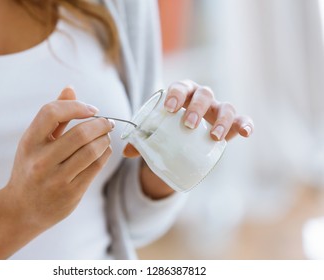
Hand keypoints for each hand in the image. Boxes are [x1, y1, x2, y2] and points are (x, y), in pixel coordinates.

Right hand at [5, 87, 113, 229]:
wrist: (21, 209)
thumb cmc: (29, 168)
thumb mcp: (33, 142)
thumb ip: (52, 116)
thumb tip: (70, 88)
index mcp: (28, 143)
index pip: (51, 112)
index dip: (76, 106)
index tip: (91, 109)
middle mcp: (40, 161)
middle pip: (80, 133)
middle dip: (101, 124)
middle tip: (107, 122)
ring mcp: (56, 180)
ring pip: (92, 151)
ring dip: (105, 139)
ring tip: (106, 136)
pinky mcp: (71, 194)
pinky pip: (96, 168)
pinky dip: (105, 154)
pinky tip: (104, 150)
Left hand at [123, 80, 253, 156]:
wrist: (185, 137)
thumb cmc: (168, 130)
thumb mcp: (154, 133)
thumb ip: (141, 139)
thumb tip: (126, 151)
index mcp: (182, 93)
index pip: (180, 87)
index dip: (176, 94)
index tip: (169, 109)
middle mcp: (201, 98)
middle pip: (204, 94)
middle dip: (197, 108)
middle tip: (188, 125)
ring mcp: (218, 109)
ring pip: (225, 106)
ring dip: (222, 120)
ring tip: (214, 136)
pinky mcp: (231, 123)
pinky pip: (241, 120)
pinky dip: (245, 124)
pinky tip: (245, 133)